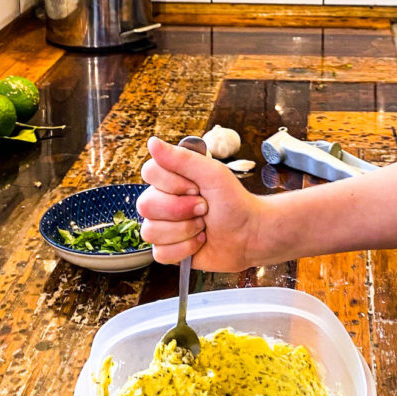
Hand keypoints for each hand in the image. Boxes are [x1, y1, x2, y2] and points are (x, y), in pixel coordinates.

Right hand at [137, 136, 264, 270]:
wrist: (250, 233)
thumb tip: (152, 142)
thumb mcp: (212, 174)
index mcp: (171, 179)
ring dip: (184, 230)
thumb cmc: (234, 201)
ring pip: (150, 231)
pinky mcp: (168, 250)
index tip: (196, 187)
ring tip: (203, 225)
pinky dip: (184, 249)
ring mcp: (163, 226)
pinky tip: (199, 241)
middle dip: (181, 209)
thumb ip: (182, 158)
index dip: (172, 183)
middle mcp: (163, 201)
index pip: (149, 172)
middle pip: (146, 205)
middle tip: (204, 208)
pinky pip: (159, 253)